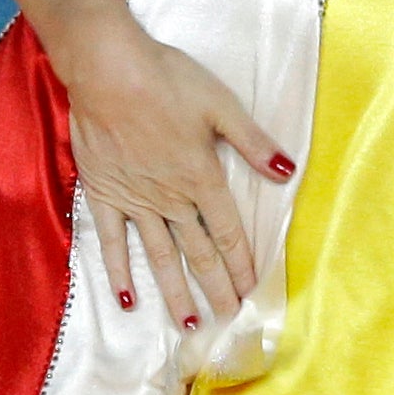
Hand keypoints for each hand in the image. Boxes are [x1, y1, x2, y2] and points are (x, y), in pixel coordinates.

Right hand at [56, 19, 295, 336]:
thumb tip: (288, 170)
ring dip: (176, 292)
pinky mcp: (104, 195)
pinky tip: (128, 300)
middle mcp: (172, 198)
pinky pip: (113, 242)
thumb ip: (253, 142)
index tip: (251, 293)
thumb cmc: (168, 80)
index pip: (228, 232)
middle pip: (199, 252)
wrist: (108, 70)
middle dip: (216, 288)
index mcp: (203, 178)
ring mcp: (136, 201)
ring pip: (161, 256)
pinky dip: (120, 271)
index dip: (241, 264)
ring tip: (189, 324)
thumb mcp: (221, 106)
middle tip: (228, 320)